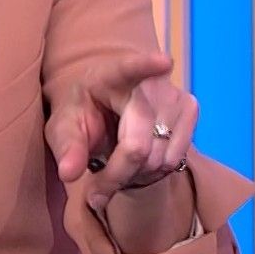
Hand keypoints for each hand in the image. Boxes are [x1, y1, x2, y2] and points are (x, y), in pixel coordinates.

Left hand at [43, 50, 198, 210]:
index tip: (163, 62)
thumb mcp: (64, 129)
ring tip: (117, 165)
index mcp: (110, 75)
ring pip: (158, 159)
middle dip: (115, 176)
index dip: (147, 65)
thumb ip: (66, 149)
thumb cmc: (84, 114)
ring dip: (134, 175)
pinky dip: (153, 172)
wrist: (107, 107)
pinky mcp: (190, 109)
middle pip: (137, 146)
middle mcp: (148, 81)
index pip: (129, 68)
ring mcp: (174, 94)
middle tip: (95, 191)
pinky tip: (138, 162)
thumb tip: (68, 173)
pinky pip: (174, 160)